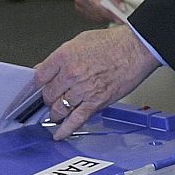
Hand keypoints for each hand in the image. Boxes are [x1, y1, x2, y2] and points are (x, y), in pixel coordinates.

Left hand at [35, 25, 159, 140]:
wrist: (137, 48)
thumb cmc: (114, 42)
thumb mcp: (81, 40)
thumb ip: (61, 56)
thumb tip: (46, 68)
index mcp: (65, 56)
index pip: (40, 76)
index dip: (36, 85)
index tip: (36, 89)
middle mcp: (71, 74)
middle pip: (48, 95)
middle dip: (48, 99)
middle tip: (51, 99)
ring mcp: (83, 90)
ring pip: (59, 109)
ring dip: (56, 113)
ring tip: (57, 113)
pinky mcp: (96, 102)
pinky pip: (76, 120)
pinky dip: (65, 130)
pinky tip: (59, 134)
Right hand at [75, 0, 125, 22]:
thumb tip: (121, 7)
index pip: (98, 6)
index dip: (110, 13)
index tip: (120, 17)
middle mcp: (81, 0)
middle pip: (98, 14)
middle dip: (111, 16)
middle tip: (121, 15)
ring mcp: (79, 6)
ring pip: (97, 18)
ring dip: (107, 17)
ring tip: (114, 10)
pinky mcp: (81, 10)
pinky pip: (94, 18)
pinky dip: (102, 16)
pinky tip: (107, 11)